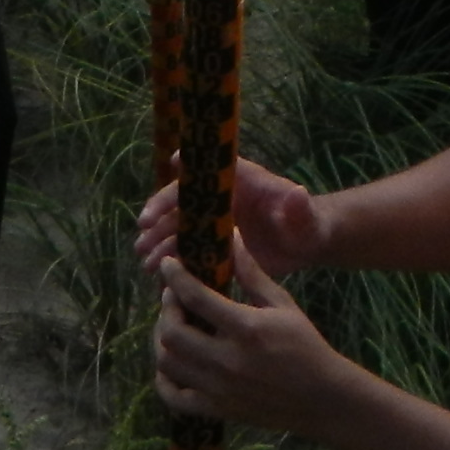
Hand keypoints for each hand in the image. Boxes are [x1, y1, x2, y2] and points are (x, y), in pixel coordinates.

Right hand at [136, 156, 324, 275]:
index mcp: (239, 182)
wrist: (305, 243)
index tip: (167, 171)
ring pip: (180, 230)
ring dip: (160, 243)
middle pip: (184, 202)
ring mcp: (215, 224)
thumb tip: (297, 194)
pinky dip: (173, 263)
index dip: (186, 171)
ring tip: (146, 262)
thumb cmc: (306, 223)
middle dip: (160, 215)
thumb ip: (299, 208)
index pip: (206, 172)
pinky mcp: (215, 247)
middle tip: (143, 233)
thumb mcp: (304, 216)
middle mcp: (221, 199)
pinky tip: (159, 278)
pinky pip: (189, 253)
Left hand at [152, 234, 356, 434]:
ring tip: (173, 325)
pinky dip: (164, 379)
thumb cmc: (305, 345)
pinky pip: (173, 397)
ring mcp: (219, 389)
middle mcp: (228, 360)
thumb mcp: (283, 305)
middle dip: (166, 308)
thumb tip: (232, 238)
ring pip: (168, 362)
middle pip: (173, 332)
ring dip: (162, 339)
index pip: (196, 297)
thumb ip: (252, 274)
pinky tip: (172, 364)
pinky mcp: (217, 409)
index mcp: (247, 329)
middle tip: (172, 297)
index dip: (176, 276)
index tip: (168, 264)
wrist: (320, 399)